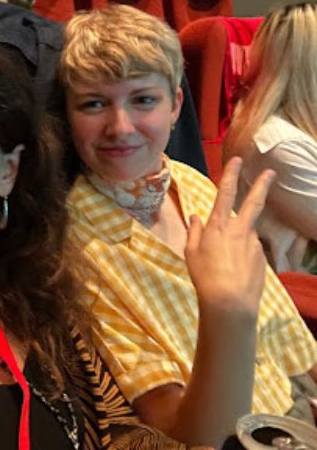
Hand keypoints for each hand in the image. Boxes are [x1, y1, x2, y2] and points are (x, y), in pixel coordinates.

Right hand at [184, 157, 274, 317]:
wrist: (230, 301)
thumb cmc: (204, 275)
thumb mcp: (190, 252)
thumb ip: (194, 232)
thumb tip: (195, 217)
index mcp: (218, 225)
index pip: (224, 193)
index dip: (230, 175)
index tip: (237, 160)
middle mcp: (239, 229)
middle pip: (253, 202)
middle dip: (261, 185)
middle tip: (270, 173)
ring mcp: (253, 243)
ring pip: (246, 233)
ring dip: (238, 241)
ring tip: (225, 262)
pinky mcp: (262, 258)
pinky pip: (250, 251)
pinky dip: (242, 257)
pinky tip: (234, 271)